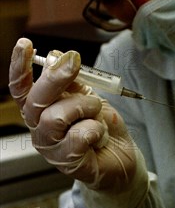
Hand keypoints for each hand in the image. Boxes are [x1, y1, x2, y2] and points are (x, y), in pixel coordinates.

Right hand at [9, 38, 138, 189]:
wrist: (123, 154)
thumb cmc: (99, 123)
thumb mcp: (87, 94)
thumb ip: (71, 80)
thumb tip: (55, 57)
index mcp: (40, 110)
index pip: (21, 88)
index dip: (19, 66)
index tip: (25, 44)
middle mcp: (40, 129)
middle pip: (36, 100)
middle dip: (55, 77)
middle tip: (74, 62)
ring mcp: (52, 149)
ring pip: (56, 117)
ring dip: (83, 106)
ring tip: (96, 110)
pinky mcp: (69, 164)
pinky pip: (79, 137)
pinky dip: (94, 128)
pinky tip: (99, 134)